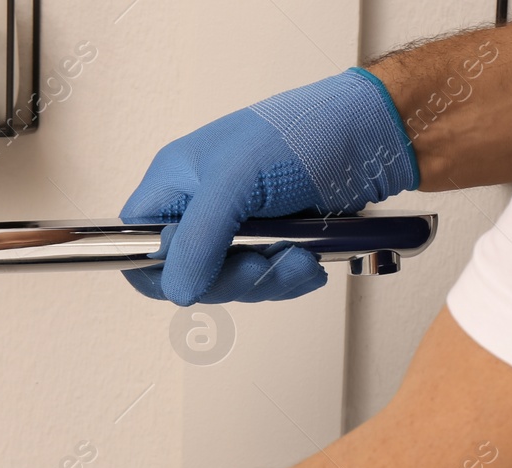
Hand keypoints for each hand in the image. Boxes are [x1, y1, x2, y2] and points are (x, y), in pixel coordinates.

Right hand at [121, 68, 417, 305]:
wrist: (374, 137)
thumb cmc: (304, 132)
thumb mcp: (237, 182)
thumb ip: (198, 240)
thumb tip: (178, 291)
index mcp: (175, 182)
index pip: (137, 242)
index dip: (158, 269)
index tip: (195, 275)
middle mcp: (200, 206)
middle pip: (186, 275)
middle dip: (230, 278)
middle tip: (260, 264)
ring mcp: (237, 227)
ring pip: (230, 285)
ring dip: (269, 280)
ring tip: (300, 255)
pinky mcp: (272, 243)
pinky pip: (265, 283)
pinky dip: (289, 279)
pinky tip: (310, 259)